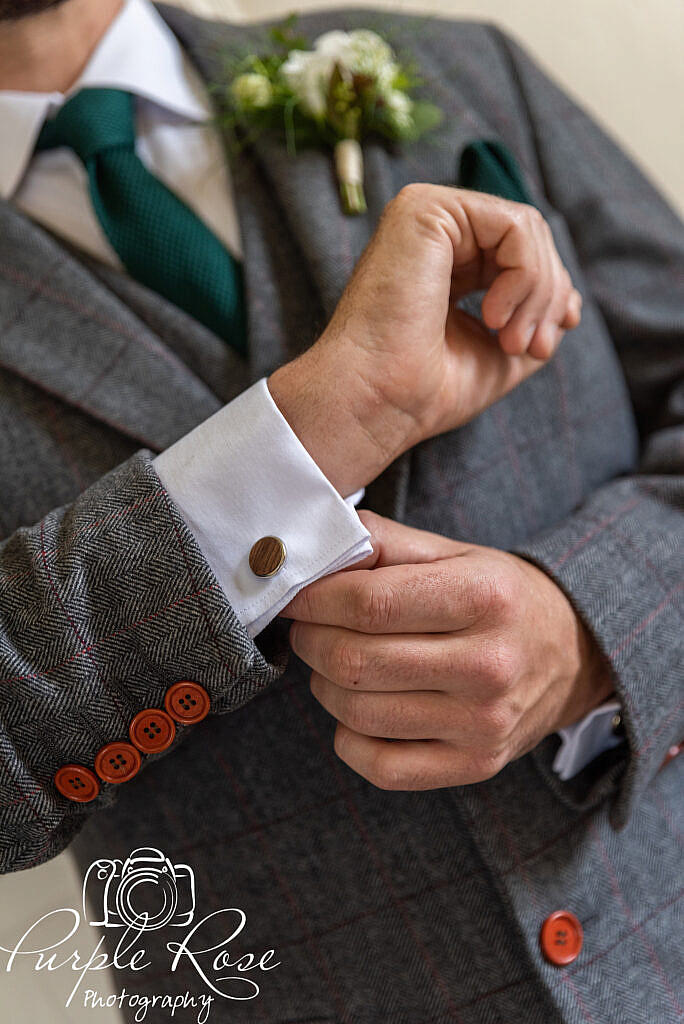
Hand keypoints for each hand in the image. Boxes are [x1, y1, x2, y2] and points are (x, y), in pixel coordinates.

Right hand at [269, 184, 581, 495]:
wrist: (379, 402)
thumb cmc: (423, 390)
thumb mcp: (498, 354)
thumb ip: (534, 322)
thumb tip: (571, 301)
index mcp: (445, 262)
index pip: (520, 257)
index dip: (549, 298)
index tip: (542, 348)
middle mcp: (433, 232)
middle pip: (530, 240)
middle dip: (548, 298)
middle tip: (531, 348)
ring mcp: (426, 215)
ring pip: (528, 231)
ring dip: (538, 292)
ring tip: (510, 340)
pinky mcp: (426, 210)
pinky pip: (515, 226)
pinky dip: (525, 276)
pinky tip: (494, 316)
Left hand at [282, 511, 612, 789]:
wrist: (574, 653)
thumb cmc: (499, 597)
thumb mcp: (455, 553)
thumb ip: (385, 543)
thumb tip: (313, 547)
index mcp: (484, 597)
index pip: (370, 604)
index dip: (313, 600)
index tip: (295, 594)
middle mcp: (489, 665)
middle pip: (356, 662)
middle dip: (311, 640)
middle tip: (308, 626)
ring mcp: (484, 725)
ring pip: (357, 714)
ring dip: (325, 684)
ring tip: (337, 661)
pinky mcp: (475, 765)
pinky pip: (378, 766)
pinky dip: (348, 737)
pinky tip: (360, 706)